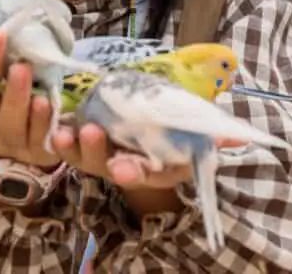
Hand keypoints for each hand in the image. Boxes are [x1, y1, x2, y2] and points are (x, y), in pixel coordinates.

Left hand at [50, 125, 249, 189]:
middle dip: (96, 152)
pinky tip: (52, 117)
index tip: (123, 168)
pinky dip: (59, 133)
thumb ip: (215, 138)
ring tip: (66, 127)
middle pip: (106, 165)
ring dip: (72, 144)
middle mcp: (125, 167)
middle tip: (91, 132)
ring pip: (82, 157)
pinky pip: (67, 142)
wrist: (157, 132)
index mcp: (154, 169)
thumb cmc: (180, 136)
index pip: (143, 174)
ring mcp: (102, 156)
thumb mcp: (200, 138)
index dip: (132, 171)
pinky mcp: (84, 141)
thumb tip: (239, 137)